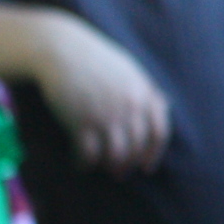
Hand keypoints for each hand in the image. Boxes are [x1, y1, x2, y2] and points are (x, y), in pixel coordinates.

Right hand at [24, 12, 170, 174]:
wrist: (61, 49)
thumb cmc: (94, 58)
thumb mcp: (129, 70)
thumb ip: (146, 90)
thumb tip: (162, 107)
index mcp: (143, 94)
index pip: (159, 132)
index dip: (154, 152)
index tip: (146, 166)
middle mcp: (128, 107)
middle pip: (136, 147)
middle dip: (129, 164)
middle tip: (120, 173)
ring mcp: (105, 115)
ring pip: (115, 154)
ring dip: (110, 166)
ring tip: (103, 169)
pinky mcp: (80, 121)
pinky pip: (88, 153)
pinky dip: (85, 163)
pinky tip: (80, 163)